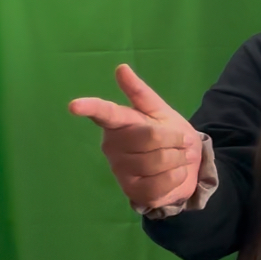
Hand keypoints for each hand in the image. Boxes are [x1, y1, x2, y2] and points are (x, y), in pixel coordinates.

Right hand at [70, 65, 201, 208]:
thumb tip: (121, 68)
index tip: (75, 106)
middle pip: (150, 138)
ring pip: (158, 162)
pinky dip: (177, 176)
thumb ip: (140, 92)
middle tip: (181, 142)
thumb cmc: (169, 135)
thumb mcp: (160, 112)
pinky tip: (174, 173)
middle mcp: (112, 146)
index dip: (90, 108)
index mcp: (119, 123)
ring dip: (179, 158)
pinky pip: (161, 183)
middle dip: (175, 139)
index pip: (104, 114)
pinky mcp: (132, 191)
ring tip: (179, 157)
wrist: (185, 166)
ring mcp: (120, 170)